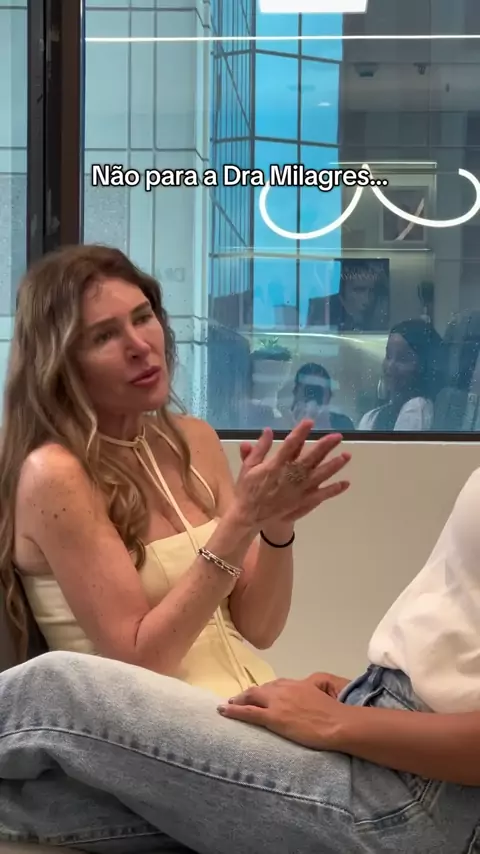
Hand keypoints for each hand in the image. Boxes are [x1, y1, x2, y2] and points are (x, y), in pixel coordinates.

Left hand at [217, 677, 353, 750]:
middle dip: (249, 694)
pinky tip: (223, 711)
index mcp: (297, 684)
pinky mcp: (273, 718)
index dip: (265, 691)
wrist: (337, 723)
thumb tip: (309, 693)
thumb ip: (313, 689)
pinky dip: (234, 711)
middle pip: (261, 689)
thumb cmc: (335, 713)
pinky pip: (249, 713)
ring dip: (239, 700)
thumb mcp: (325, 692)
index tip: (259, 695)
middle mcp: (284, 689)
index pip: (276, 685)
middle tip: (239, 699)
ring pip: (252, 697)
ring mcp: (277, 703)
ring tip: (229, 704)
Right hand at [233, 420, 350, 527]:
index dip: (301, 433)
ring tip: (346, 456)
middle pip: (310, 458)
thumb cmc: (248, 489)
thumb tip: (268, 431)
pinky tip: (345, 483)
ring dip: (333, 466)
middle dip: (324, 447)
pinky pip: (320, 495)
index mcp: (275, 466)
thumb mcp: (248, 467)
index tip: (310, 422)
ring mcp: (298, 490)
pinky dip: (333, 490)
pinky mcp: (302, 501)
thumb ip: (258, 449)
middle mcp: (290, 477)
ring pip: (319, 475)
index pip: (290, 445)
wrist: (249, 516)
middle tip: (337, 436)